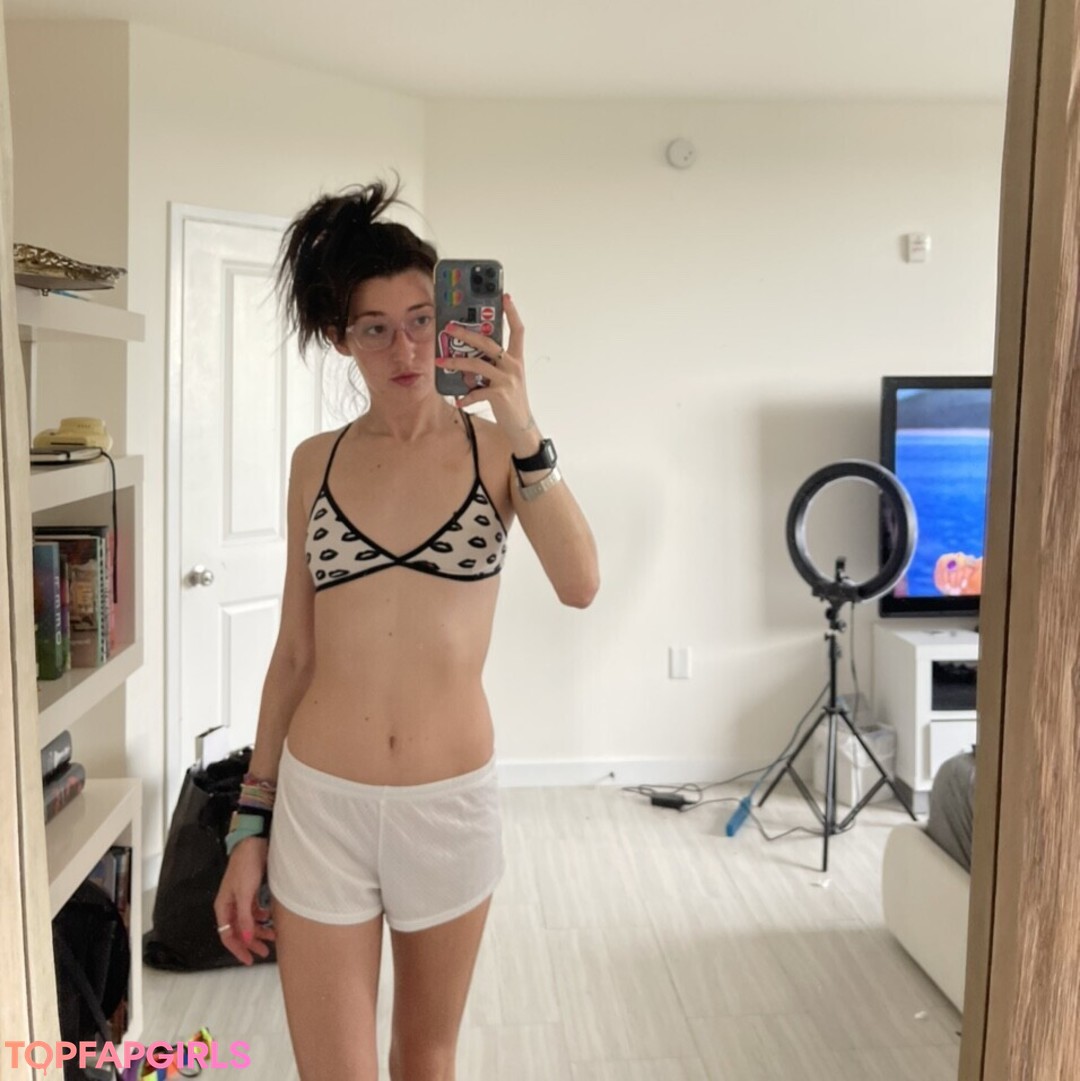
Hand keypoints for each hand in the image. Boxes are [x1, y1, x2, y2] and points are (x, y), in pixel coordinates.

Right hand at [213, 838, 275, 964]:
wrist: (254, 843)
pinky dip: (262, 917)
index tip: (250, 959)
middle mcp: (230, 905)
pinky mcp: (251, 892)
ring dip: (260, 930)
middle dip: (251, 942)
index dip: (238, 949)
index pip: (227, 936)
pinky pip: (255, 911)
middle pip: (239, 931)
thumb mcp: (245, 893)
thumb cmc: (246, 866)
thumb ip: (244, 917)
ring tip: (273, 935)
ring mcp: (241, 899)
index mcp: (223, 907)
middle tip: (265, 952)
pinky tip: (270, 919)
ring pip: (248, 922)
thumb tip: (245, 939)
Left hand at [437, 295, 534, 434]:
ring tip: (441, 362)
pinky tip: (458, 400)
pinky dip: (466, 397)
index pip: (518, 330)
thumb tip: (467, 359)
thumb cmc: (511, 401)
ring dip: (456, 363)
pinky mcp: (500, 395)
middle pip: (488, 343)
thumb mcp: (505, 379)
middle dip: (467, 333)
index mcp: (516, 359)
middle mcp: (513, 366)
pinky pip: (477, 392)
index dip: (512, 313)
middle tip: (449, 328)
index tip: (505, 297)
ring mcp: (507, 379)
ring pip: (477, 364)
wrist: (522, 427)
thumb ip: (491, 367)